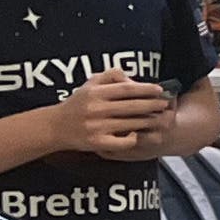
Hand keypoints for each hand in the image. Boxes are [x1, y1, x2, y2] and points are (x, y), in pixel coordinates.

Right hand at [54, 74, 173, 159]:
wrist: (55, 126)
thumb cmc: (77, 104)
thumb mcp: (90, 84)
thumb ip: (111, 76)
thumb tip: (133, 78)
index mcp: (96, 93)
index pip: (127, 89)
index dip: (145, 89)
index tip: (159, 90)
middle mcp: (96, 109)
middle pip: (132, 106)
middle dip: (152, 105)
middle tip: (164, 104)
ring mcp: (97, 127)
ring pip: (130, 124)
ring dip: (147, 121)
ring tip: (159, 119)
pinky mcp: (97, 143)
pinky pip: (122, 141)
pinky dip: (133, 137)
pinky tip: (139, 134)